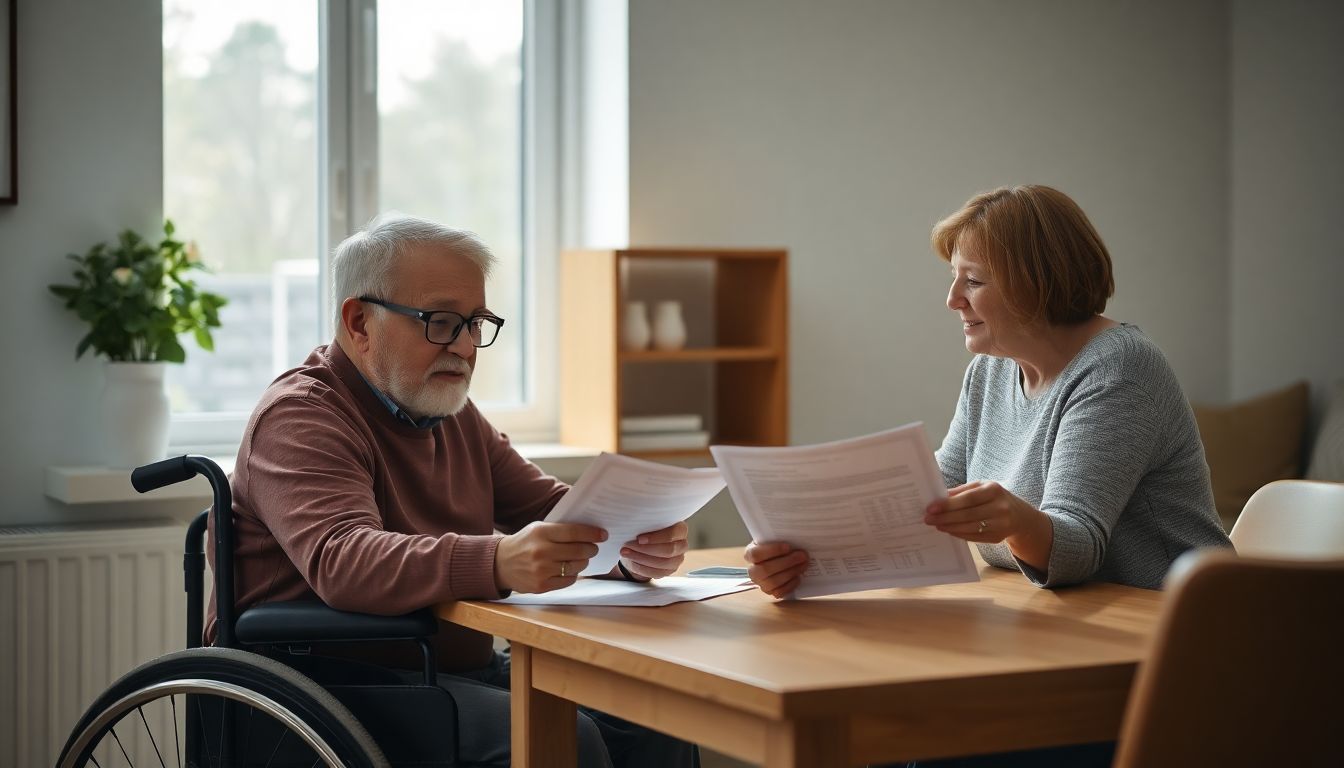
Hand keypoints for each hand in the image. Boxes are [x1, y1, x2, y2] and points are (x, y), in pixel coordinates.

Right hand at [495, 521, 606, 593]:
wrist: (500, 563)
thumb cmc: (524, 543)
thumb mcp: (538, 529)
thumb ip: (560, 530)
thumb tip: (589, 533)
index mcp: (541, 532)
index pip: (574, 532)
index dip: (592, 533)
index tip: (602, 534)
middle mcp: (541, 551)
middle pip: (579, 551)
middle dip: (591, 549)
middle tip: (593, 548)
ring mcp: (541, 570)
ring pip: (576, 567)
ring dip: (583, 562)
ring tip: (581, 558)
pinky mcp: (541, 586)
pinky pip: (569, 580)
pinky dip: (573, 574)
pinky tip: (568, 569)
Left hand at [619, 521, 688, 579]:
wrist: (642, 545)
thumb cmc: (646, 531)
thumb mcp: (646, 524)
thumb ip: (646, 523)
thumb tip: (633, 524)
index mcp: (680, 529)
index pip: (673, 534)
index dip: (656, 538)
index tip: (639, 538)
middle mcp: (682, 544)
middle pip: (669, 550)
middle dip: (646, 549)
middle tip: (628, 546)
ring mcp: (678, 559)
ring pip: (663, 563)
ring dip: (641, 558)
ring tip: (626, 552)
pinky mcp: (670, 570)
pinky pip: (658, 573)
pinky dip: (643, 568)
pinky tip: (632, 562)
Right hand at [744, 540, 808, 598]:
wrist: (778, 558)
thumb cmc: (776, 547)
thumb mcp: (774, 539)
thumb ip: (780, 538)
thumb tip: (795, 537)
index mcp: (750, 554)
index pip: (755, 554)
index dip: (772, 551)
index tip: (788, 546)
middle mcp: (753, 570)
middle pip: (765, 570)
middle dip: (786, 562)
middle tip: (802, 556)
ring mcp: (761, 583)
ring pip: (773, 582)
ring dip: (791, 572)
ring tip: (803, 564)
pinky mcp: (770, 592)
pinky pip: (779, 592)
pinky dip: (790, 584)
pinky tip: (798, 576)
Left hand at [924, 481, 1052, 569]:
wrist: (1018, 515)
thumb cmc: (994, 498)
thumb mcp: (981, 488)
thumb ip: (961, 491)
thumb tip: (938, 497)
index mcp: (994, 490)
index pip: (968, 498)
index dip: (948, 504)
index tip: (931, 508)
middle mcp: (1000, 507)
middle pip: (967, 515)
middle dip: (945, 517)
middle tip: (928, 518)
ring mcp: (1000, 524)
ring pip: (970, 528)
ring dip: (950, 527)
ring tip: (936, 524)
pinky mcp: (997, 537)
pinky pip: (974, 537)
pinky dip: (959, 534)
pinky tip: (948, 530)